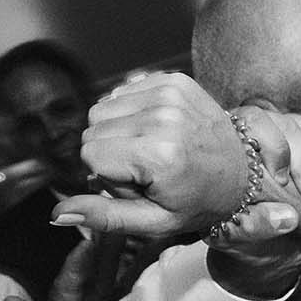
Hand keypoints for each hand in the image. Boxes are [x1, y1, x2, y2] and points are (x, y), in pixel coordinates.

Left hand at [4, 233, 140, 300]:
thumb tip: (11, 300)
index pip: (69, 285)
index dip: (77, 265)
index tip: (86, 244)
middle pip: (99, 276)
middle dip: (109, 250)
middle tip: (120, 221)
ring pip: (123, 286)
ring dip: (134, 260)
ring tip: (149, 236)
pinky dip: (152, 286)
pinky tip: (165, 268)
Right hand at [62, 73, 300, 235]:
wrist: (243, 171)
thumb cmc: (199, 201)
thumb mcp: (155, 221)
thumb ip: (104, 217)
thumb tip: (57, 215)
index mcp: (159, 154)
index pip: (90, 155)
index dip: (110, 177)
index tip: (142, 185)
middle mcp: (163, 117)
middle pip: (93, 130)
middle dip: (113, 153)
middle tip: (151, 170)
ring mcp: (169, 92)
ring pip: (103, 109)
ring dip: (122, 132)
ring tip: (156, 150)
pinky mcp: (172, 79)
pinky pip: (122, 91)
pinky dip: (133, 111)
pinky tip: (160, 130)